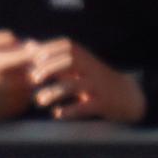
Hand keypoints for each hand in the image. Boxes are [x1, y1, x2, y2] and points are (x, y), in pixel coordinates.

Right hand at [0, 29, 34, 123]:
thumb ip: (5, 39)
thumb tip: (29, 43)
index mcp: (4, 64)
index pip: (37, 53)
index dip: (35, 49)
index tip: (27, 49)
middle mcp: (12, 83)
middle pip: (39, 70)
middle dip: (31, 65)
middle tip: (14, 64)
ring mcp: (14, 99)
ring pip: (34, 85)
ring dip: (26, 80)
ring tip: (3, 79)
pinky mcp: (12, 111)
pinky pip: (27, 98)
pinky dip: (20, 93)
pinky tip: (0, 91)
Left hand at [26, 36, 144, 123]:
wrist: (128, 96)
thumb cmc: (93, 79)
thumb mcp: (76, 65)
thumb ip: (53, 57)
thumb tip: (29, 44)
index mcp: (85, 57)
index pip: (66, 46)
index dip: (47, 51)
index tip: (32, 60)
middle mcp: (92, 69)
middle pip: (70, 61)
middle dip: (48, 69)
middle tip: (32, 79)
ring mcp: (98, 86)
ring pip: (74, 85)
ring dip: (53, 92)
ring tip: (39, 100)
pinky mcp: (103, 103)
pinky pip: (85, 107)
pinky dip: (69, 111)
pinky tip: (57, 114)